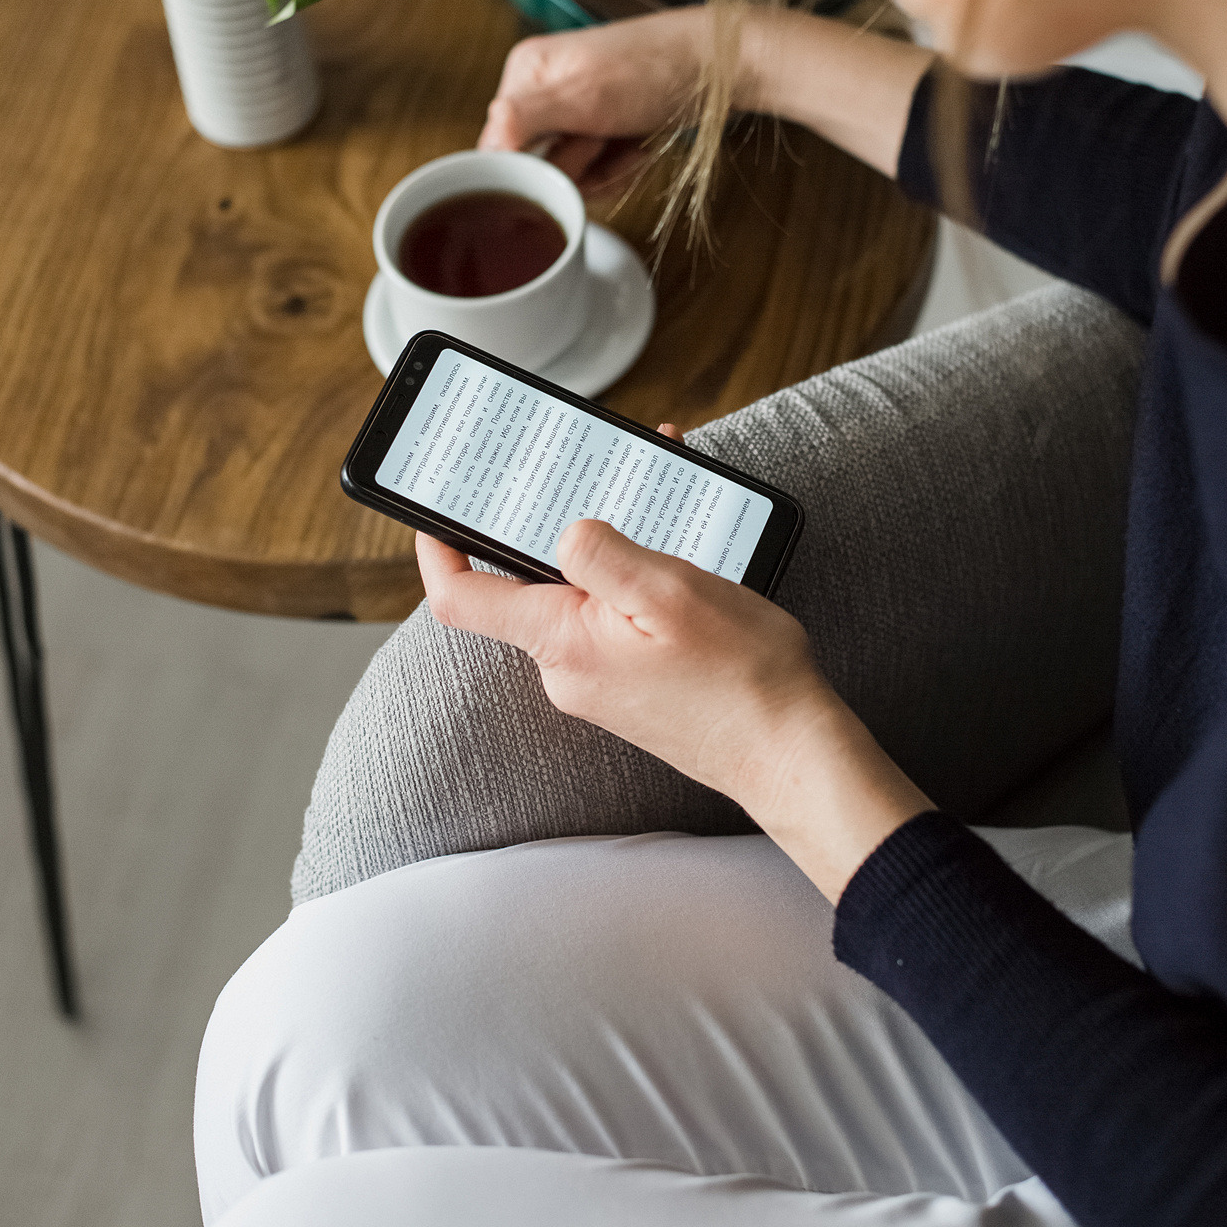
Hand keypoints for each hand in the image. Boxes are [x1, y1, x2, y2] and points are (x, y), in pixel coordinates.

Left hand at [416, 428, 930, 901]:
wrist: (790, 755)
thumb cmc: (741, 679)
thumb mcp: (670, 592)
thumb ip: (602, 554)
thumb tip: (563, 531)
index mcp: (561, 641)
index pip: (460, 595)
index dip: (436, 545)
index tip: (437, 502)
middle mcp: (567, 668)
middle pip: (528, 582)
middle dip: (556, 521)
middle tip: (591, 470)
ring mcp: (598, 681)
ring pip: (581, 596)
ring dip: (611, 546)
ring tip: (661, 501)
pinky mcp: (630, 686)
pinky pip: (614, 619)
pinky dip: (636, 580)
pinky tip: (681, 557)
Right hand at [477, 9, 713, 196]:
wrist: (720, 68)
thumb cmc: (654, 69)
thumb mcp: (582, 95)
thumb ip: (523, 118)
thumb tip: (483, 147)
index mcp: (525, 74)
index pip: (497, 148)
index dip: (534, 167)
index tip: (572, 153)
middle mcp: (542, 92)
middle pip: (536, 166)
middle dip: (576, 168)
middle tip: (604, 139)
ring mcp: (575, 112)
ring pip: (568, 175)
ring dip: (603, 171)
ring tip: (627, 141)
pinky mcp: (602, 129)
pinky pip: (596, 173)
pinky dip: (620, 169)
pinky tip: (637, 148)